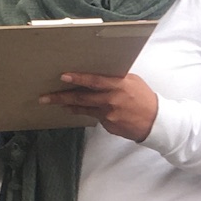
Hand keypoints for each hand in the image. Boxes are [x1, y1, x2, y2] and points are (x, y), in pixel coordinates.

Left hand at [42, 72, 158, 141]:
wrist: (155, 122)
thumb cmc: (143, 98)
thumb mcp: (131, 81)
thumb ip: (114, 78)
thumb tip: (95, 75)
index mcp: (118, 85)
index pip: (94, 81)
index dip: (78, 79)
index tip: (63, 77)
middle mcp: (112, 100)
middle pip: (82, 98)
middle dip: (62, 97)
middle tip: (45, 97)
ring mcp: (109, 115)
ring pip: (84, 109)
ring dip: (69, 106)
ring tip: (56, 103)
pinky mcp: (108, 126)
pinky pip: (94, 117)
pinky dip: (86, 112)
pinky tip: (78, 110)